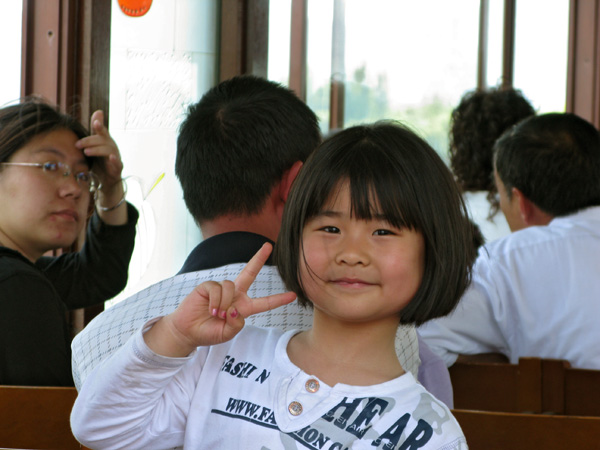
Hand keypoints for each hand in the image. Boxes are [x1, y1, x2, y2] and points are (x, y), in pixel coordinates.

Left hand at [76, 110, 122, 192]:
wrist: (106, 180)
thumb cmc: (100, 160)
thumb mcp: (96, 144)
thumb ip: (95, 131)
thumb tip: (98, 111)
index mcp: (105, 141)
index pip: (102, 132)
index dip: (99, 127)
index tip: (95, 123)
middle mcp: (112, 147)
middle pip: (103, 140)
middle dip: (90, 141)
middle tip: (78, 144)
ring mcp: (116, 157)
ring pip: (109, 150)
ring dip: (97, 150)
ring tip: (86, 152)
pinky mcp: (118, 168)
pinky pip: (118, 163)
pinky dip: (115, 160)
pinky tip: (111, 157)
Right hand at [144, 243, 296, 356]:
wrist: (188, 332)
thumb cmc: (209, 333)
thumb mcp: (227, 334)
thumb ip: (237, 324)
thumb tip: (236, 309)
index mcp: (244, 308)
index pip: (264, 303)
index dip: (278, 299)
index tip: (293, 295)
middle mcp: (235, 295)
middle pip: (250, 273)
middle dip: (258, 258)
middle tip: (269, 245)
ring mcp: (222, 289)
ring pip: (231, 286)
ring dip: (225, 303)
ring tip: (217, 314)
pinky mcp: (208, 286)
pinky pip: (218, 288)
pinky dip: (216, 301)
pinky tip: (211, 309)